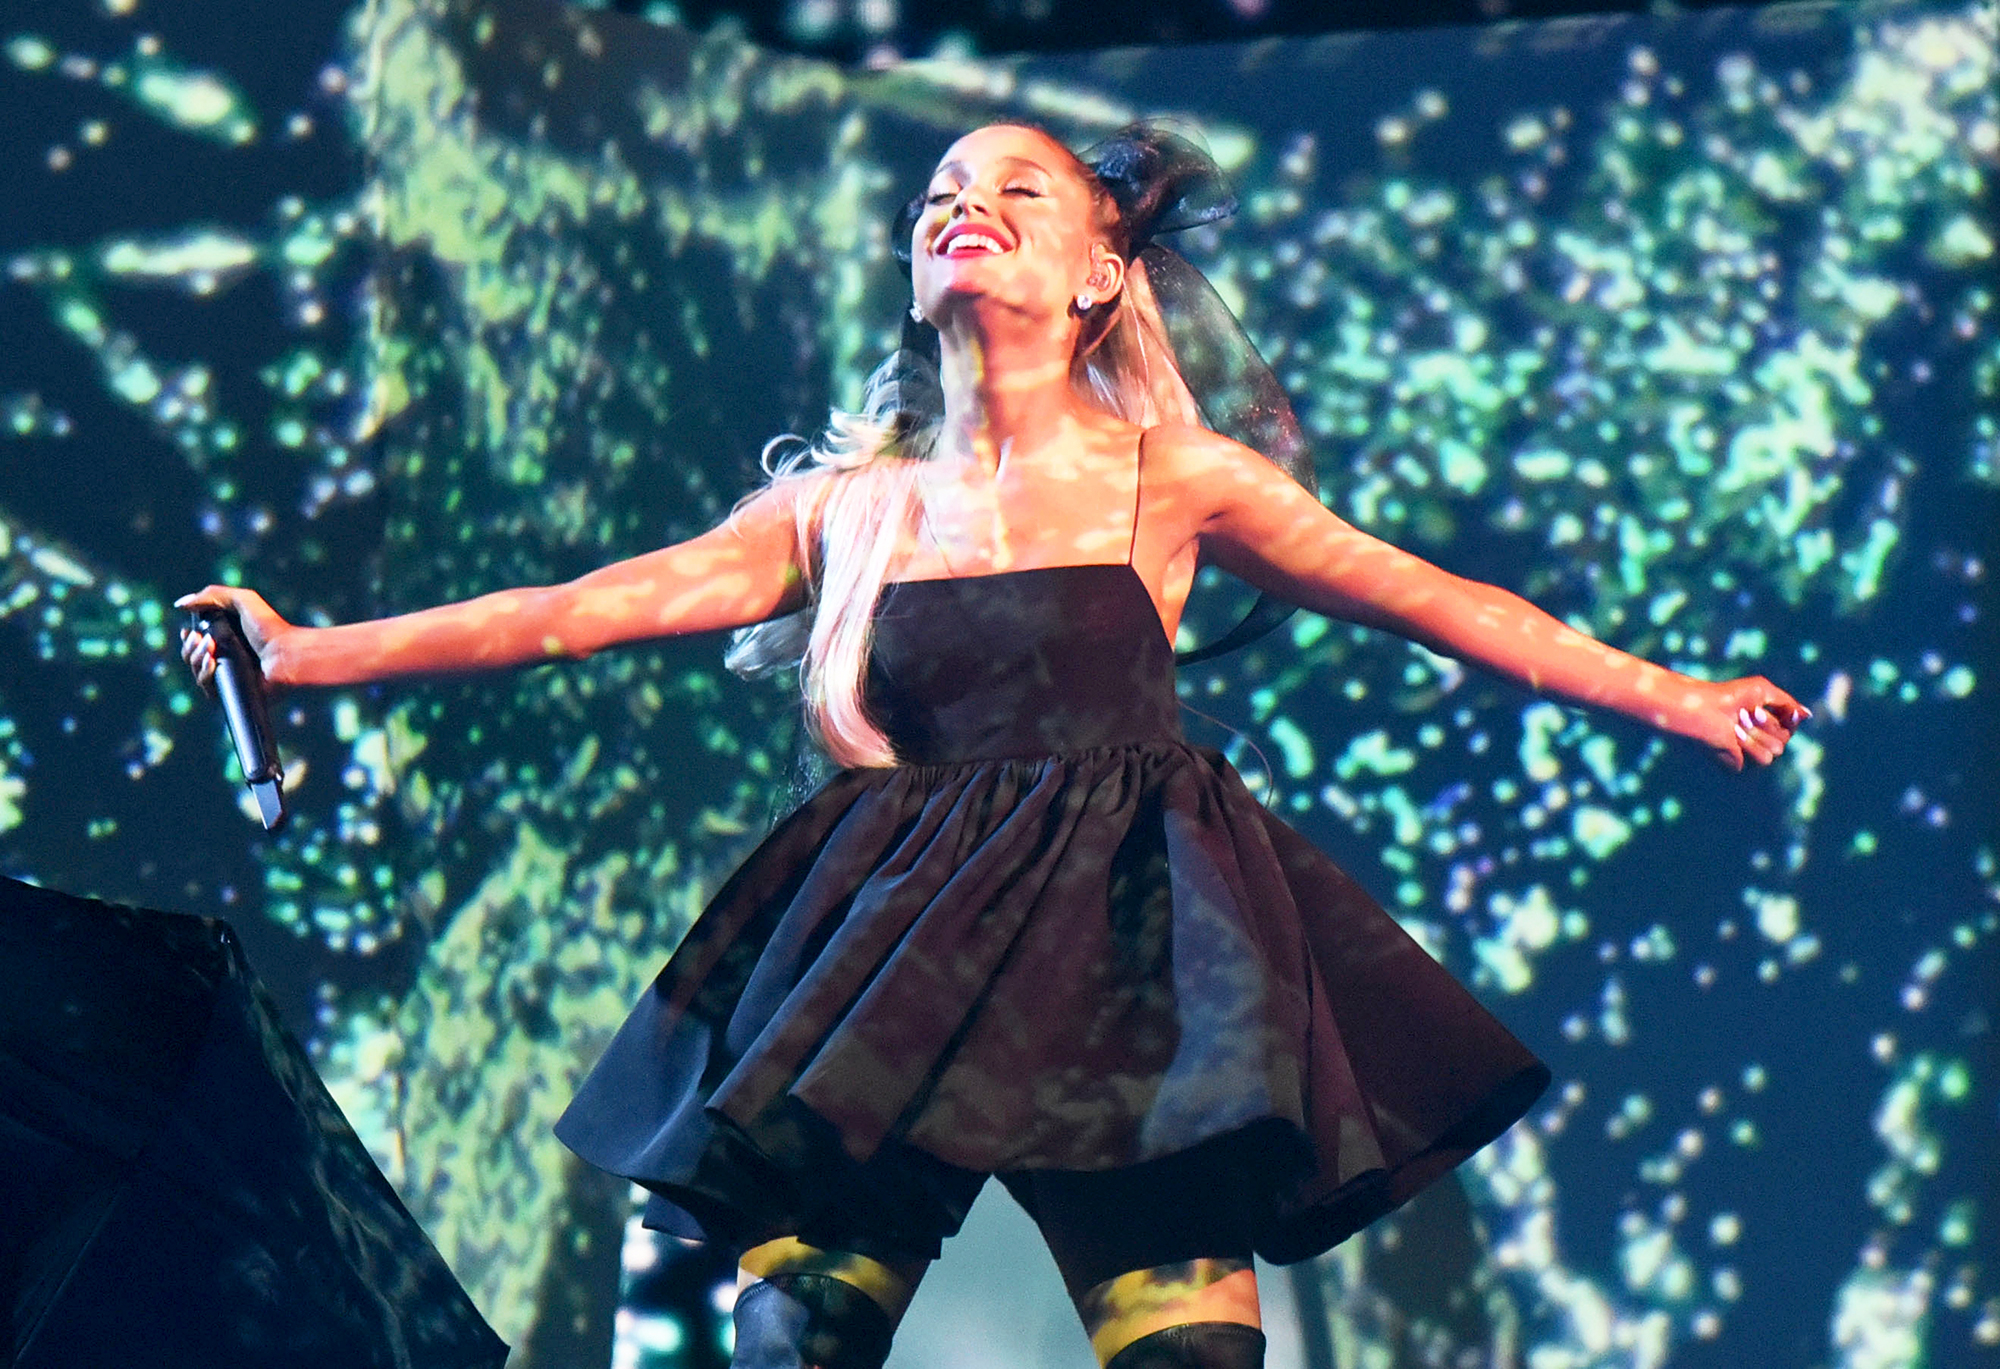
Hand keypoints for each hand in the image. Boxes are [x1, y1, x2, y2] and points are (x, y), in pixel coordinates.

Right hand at [174, 585, 294, 694]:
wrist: (286, 655)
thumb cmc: (269, 627)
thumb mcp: (243, 600)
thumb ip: (212, 596)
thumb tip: (181, 605)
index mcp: (227, 636)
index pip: (196, 639)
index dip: (188, 637)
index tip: (187, 632)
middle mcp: (227, 656)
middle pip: (191, 655)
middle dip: (190, 646)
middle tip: (202, 639)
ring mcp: (229, 674)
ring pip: (196, 671)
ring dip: (195, 657)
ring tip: (210, 649)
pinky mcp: (232, 690)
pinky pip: (207, 688)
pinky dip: (203, 675)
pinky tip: (211, 663)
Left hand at [1689, 676, 1809, 770]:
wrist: (1706, 709)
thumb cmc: (1729, 697)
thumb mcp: (1763, 691)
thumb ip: (1788, 703)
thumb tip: (1807, 715)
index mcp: (1763, 722)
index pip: (1791, 726)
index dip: (1785, 718)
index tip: (1762, 707)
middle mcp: (1758, 739)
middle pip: (1785, 739)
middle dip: (1767, 725)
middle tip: (1744, 714)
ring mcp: (1748, 753)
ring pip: (1776, 750)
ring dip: (1758, 734)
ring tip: (1736, 726)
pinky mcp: (1740, 765)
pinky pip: (1763, 759)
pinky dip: (1750, 745)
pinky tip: (1733, 738)